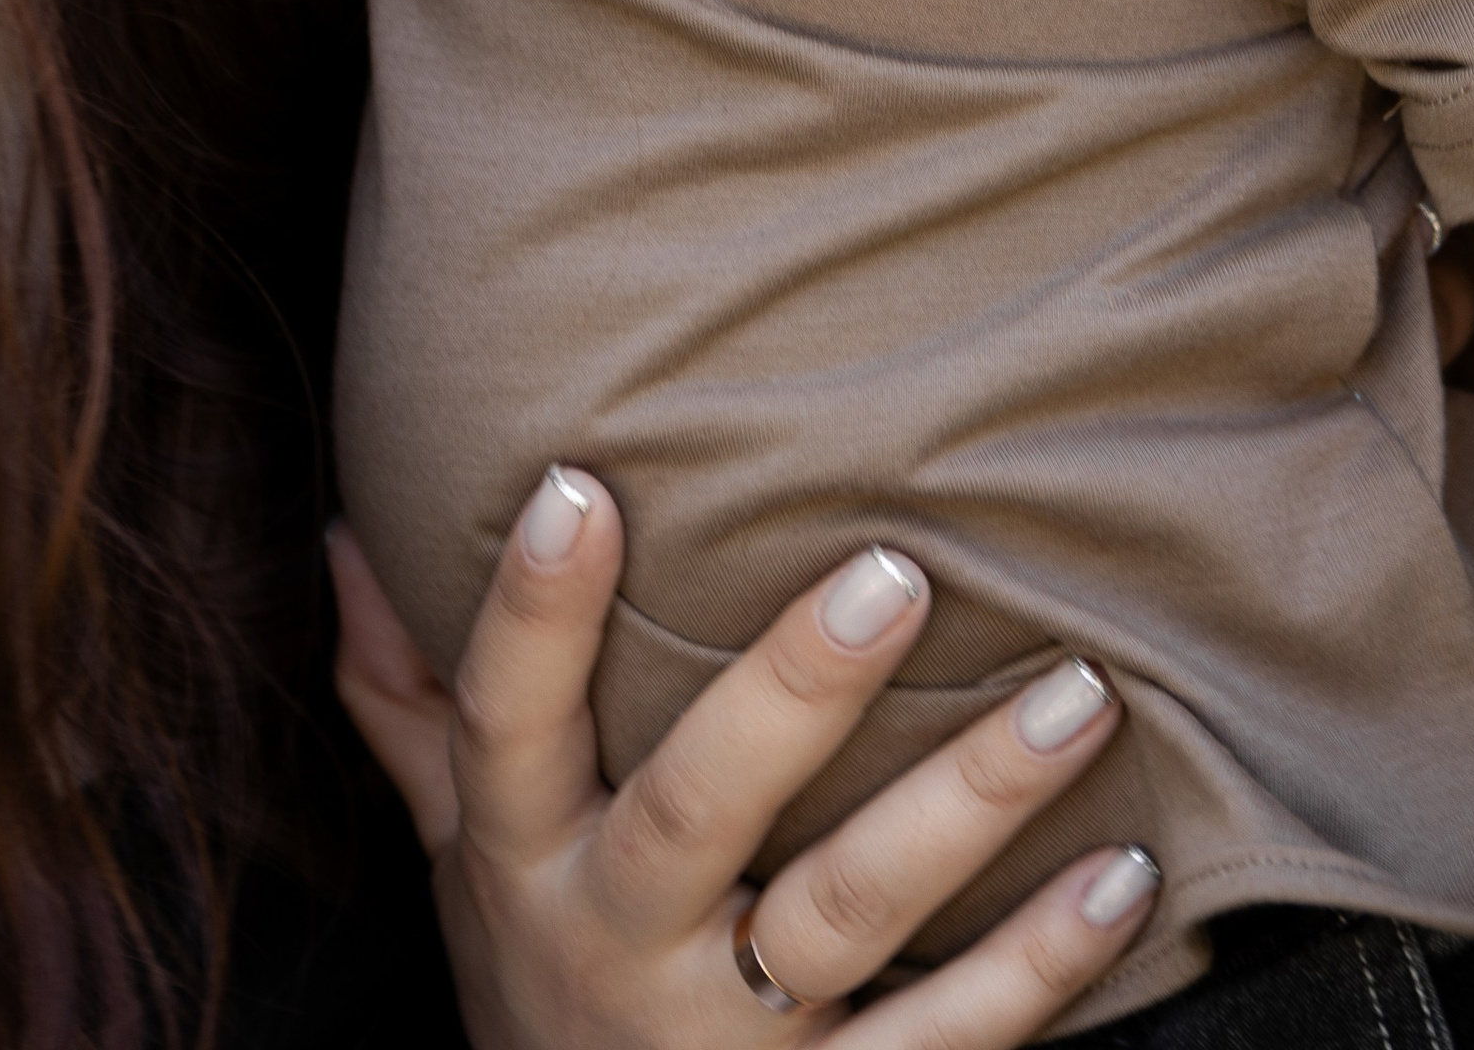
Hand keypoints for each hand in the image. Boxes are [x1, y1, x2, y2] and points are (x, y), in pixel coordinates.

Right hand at [331, 474, 1161, 1048]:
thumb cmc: (541, 975)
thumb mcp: (458, 857)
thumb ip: (412, 704)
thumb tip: (348, 533)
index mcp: (526, 864)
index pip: (503, 727)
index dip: (532, 614)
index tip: (580, 480)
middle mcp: (620, 948)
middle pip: (695, 812)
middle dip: (789, 697)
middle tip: (893, 573)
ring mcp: (730, 1040)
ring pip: (846, 916)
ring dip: (966, 807)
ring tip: (1074, 696)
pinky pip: (948, 1040)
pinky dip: (1042, 964)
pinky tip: (1125, 872)